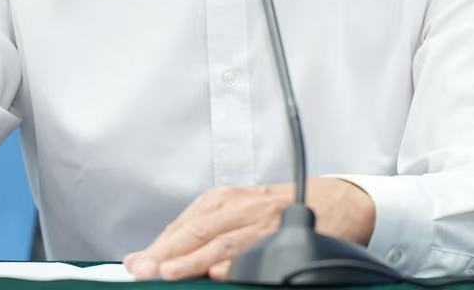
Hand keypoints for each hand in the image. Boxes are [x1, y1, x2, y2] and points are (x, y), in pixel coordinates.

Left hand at [123, 179, 374, 281]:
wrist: (339, 201)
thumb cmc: (281, 211)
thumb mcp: (241, 213)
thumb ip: (206, 232)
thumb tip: (164, 257)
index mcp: (225, 200)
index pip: (184, 225)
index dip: (158, 245)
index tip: (134, 263)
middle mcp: (241, 206)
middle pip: (197, 231)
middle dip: (166, 253)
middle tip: (141, 269)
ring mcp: (264, 220)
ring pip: (223, 240)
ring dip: (194, 258)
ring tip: (170, 272)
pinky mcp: (287, 232)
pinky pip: (260, 247)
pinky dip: (239, 260)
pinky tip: (222, 271)